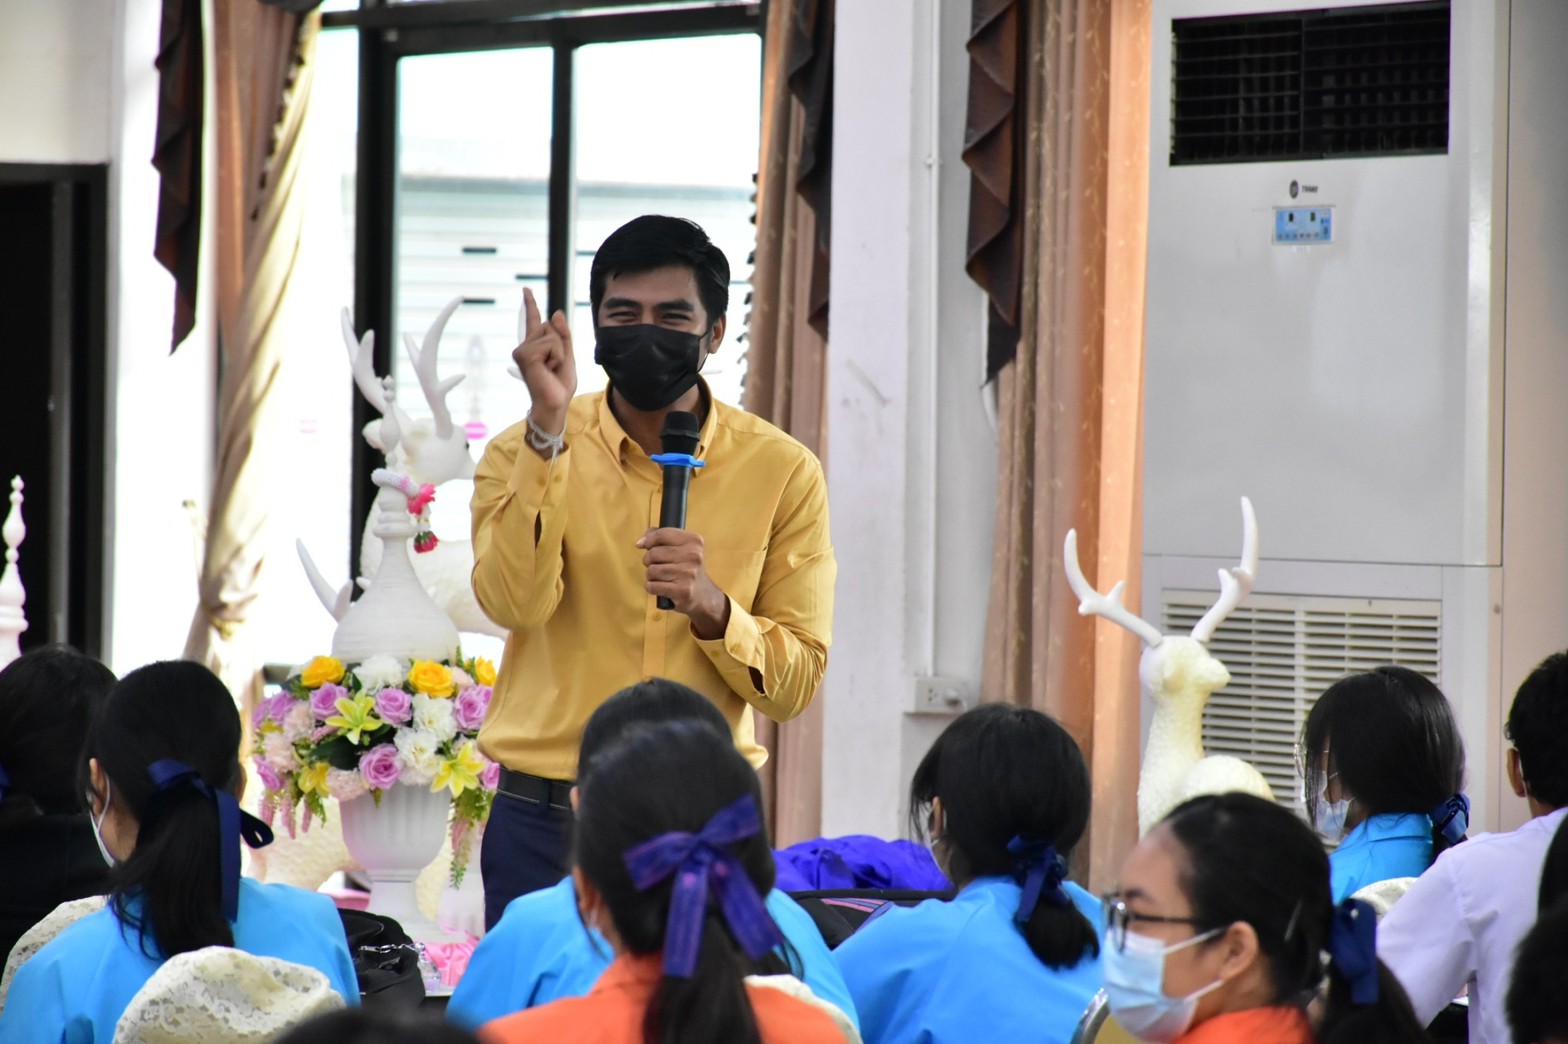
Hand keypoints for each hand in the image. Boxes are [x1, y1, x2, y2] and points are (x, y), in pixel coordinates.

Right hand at [513, 287, 576, 434]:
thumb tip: (556, 313)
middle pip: (550, 326)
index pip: (533, 320)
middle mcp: (525, 346)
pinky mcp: (525, 355)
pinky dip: (556, 357)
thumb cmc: (559, 385)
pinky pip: (551, 343)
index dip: (530, 304)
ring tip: (551, 369)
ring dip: (559, 353)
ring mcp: (522, 350)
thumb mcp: (567, 356)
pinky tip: (549, 369)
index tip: (526, 290)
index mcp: (534, 346)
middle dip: (560, 345)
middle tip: (554, 366)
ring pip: (551, 334)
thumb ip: (563, 335)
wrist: (555, 404)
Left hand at [637, 528, 730, 639]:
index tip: (642, 545)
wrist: (703, 595)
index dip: (648, 540)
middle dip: (649, 560)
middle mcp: (694, 556)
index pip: (662, 534)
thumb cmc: (686, 568)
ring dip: (651, 575)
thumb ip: (661, 537)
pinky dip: (652, 587)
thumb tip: (640, 542)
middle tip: (657, 565)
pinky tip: (662, 587)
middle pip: (653, 553)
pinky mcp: (683, 591)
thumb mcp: (681, 547)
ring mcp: (689, 574)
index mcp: (694, 541)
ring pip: (652, 570)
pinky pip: (652, 586)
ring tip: (662, 578)